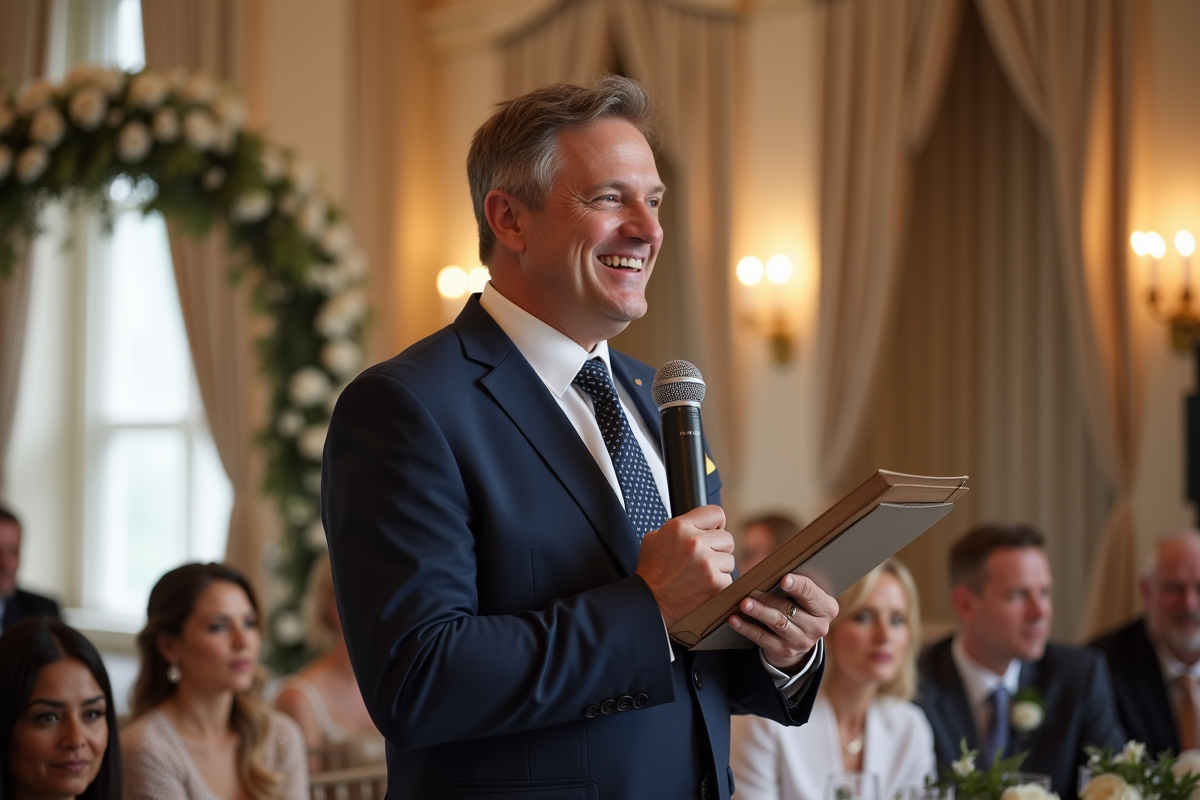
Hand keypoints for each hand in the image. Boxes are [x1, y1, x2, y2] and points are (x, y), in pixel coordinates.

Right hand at [635, 505, 734, 628]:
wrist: (649, 603)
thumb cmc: (651, 572)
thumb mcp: (654, 539)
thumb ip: (677, 526)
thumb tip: (696, 523)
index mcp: (680, 527)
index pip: (716, 513)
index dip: (716, 524)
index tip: (714, 532)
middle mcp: (695, 542)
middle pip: (727, 538)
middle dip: (717, 548)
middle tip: (703, 559)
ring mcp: (707, 563)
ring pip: (729, 559)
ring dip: (719, 567)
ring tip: (700, 574)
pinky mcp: (715, 583)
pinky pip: (728, 578)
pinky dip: (718, 584)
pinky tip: (702, 586)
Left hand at [728, 574, 837, 671]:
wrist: (799, 639)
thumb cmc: (799, 605)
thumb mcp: (804, 596)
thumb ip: (794, 583)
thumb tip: (768, 567)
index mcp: (826, 608)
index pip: (812, 594)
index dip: (798, 586)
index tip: (784, 579)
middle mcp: (818, 626)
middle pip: (790, 610)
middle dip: (769, 599)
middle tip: (752, 591)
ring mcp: (802, 641)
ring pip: (777, 624)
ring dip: (758, 612)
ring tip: (744, 603)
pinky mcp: (785, 651)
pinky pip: (763, 639)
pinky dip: (747, 628)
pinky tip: (734, 620)